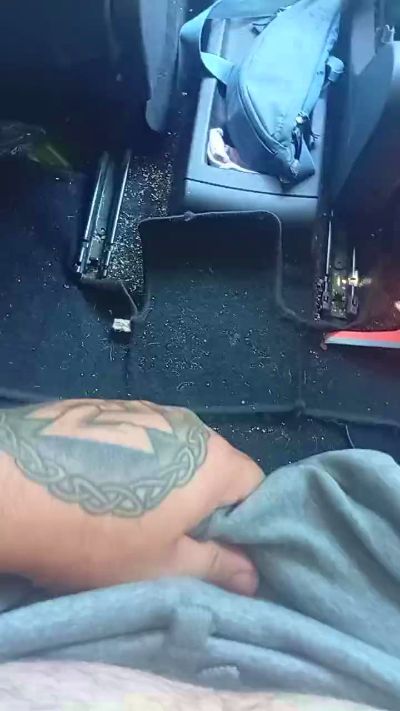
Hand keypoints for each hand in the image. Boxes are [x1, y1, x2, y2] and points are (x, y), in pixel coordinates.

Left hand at [0, 400, 262, 594]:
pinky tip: (102, 485)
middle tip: (172, 539)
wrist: (12, 487)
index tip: (218, 550)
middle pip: (215, 467)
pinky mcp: (111, 406)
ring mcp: (147, 408)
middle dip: (204, 504)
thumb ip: (216, 567)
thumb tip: (252, 575)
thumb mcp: (162, 566)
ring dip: (169, 482)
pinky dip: (138, 463)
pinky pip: (143, 438)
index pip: (256, 486)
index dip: (245, 523)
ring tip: (131, 511)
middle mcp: (188, 423)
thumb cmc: (99, 535)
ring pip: (176, 452)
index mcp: (213, 460)